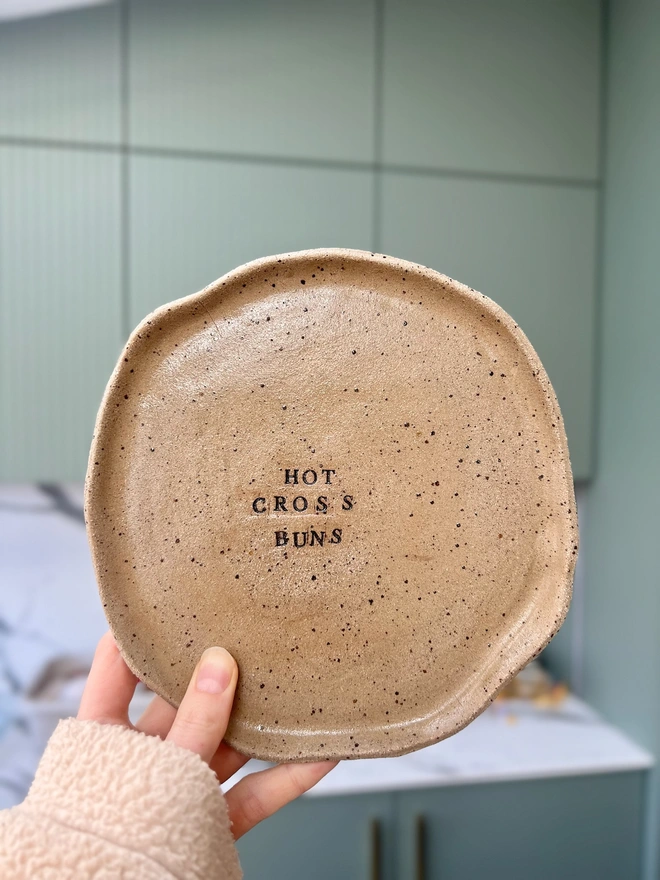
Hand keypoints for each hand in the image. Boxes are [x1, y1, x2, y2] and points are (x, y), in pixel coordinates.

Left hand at [78, 632, 335, 837]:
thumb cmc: (111, 837)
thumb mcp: (154, 767)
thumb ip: (192, 719)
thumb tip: (221, 661)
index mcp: (104, 738)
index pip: (118, 668)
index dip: (141, 632)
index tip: (175, 598)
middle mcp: (143, 759)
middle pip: (185, 703)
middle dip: (222, 675)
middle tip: (253, 638)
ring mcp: (180, 789)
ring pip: (227, 745)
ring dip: (263, 724)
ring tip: (297, 688)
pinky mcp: (211, 821)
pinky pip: (254, 793)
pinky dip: (288, 776)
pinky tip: (320, 753)